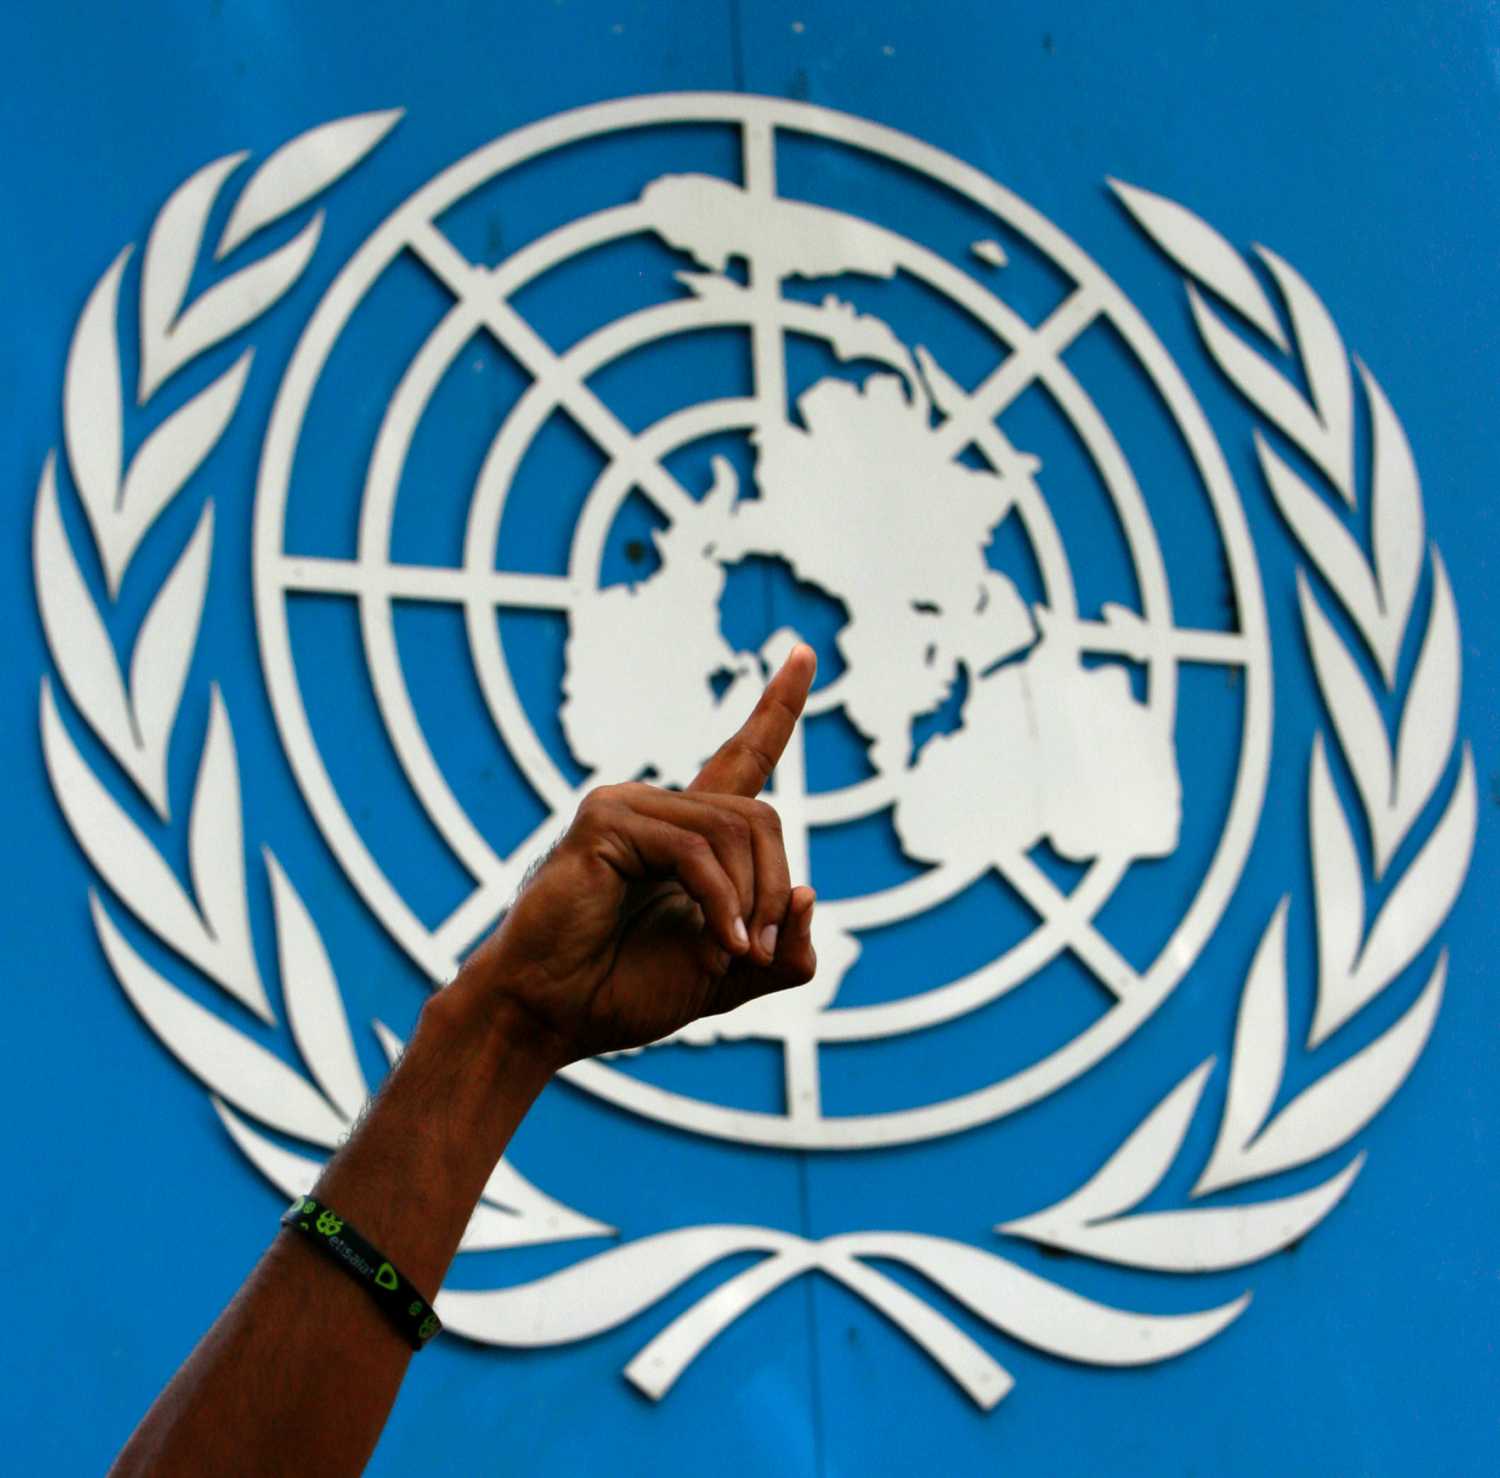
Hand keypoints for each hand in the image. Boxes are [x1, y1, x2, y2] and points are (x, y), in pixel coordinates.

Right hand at [452, 644, 819, 1065]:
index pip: (745, 754)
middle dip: (775, 888)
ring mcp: (628, 805)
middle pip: (761, 818)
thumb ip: (780, 952)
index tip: (804, 652)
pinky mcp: (605, 820)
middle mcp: (659, 808)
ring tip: (736, 953)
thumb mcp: (728, 976)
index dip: (778, 706)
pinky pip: (695, 850)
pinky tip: (721, 944)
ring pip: (735, 832)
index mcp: (688, 834)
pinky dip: (721, 902)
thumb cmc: (624, 991)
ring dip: (751, 901)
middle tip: (761, 950)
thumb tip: (810, 892)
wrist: (550, 1015)